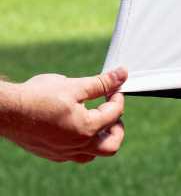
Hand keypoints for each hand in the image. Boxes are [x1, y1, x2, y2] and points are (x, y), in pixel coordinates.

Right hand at [0, 67, 127, 162]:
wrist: (9, 111)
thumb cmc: (39, 97)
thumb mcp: (74, 85)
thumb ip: (101, 83)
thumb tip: (122, 74)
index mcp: (86, 129)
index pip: (115, 114)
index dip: (118, 96)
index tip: (114, 86)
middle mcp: (76, 146)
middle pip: (111, 145)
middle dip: (117, 126)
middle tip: (112, 108)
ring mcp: (63, 153)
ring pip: (92, 153)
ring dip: (100, 137)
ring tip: (97, 116)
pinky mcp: (52, 153)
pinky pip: (76, 154)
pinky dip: (84, 142)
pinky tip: (78, 124)